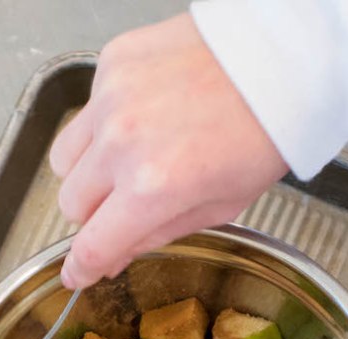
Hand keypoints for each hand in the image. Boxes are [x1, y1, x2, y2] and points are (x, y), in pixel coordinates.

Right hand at [50, 13, 288, 287]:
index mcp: (154, 188)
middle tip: (124, 203)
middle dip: (94, 213)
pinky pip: (86, 110)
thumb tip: (115, 256)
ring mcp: (110, 100)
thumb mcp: (221, 204)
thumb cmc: (263, 131)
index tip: (76, 273)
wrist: (282, 57)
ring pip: (65, 159)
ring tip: (126, 158)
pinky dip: (105, 121)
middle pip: (70, 203)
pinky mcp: (112, 64)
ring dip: (88, 169)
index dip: (80, 268)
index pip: (92, 245)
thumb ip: (158, 234)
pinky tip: (144, 112)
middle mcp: (121, 144)